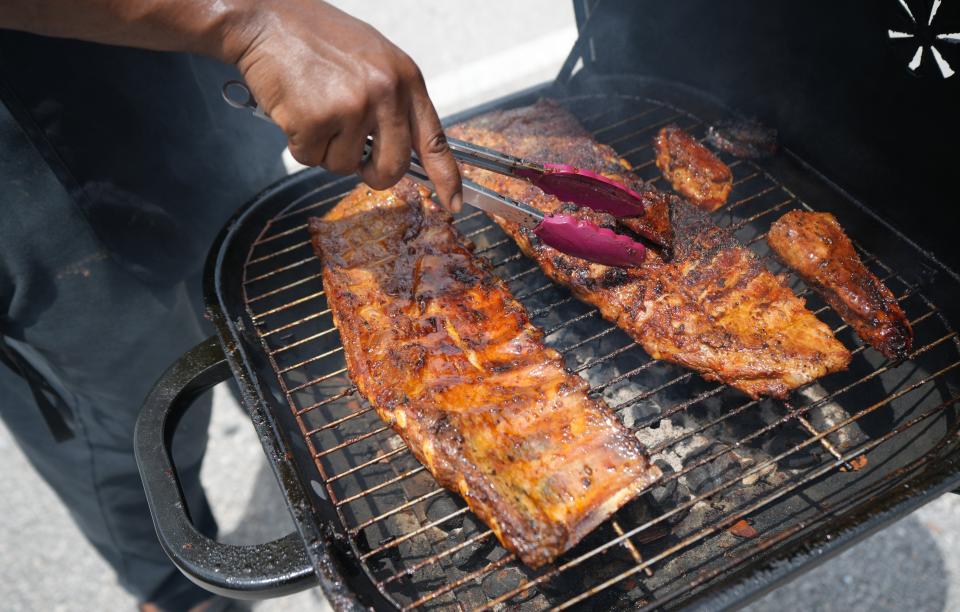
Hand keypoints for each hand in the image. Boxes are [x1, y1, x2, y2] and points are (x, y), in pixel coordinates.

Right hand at [223, 1, 462, 210]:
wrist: (267, 18)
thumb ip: (392, 101)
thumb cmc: (316, 37)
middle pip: (393, 167)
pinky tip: (295, 109)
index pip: (435, 139)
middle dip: (374, 174)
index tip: (453, 203)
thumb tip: (400, 145)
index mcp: (405, 78)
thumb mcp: (373, 60)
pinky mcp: (317, 120)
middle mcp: (385, 93)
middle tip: (358, 162)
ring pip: (345, 165)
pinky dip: (299, 142)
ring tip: (314, 108)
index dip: (446, 177)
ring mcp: (352, 107)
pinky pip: (311, 157)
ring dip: (325, 149)